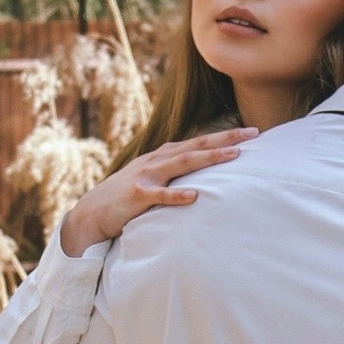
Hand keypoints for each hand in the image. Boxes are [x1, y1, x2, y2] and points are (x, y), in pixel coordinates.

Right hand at [60, 131, 254, 257]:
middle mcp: (157, 160)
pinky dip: (176, 195)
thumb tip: (201, 169)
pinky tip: (194, 196)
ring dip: (209, 158)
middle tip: (253, 133)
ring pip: (182, 163)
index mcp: (163, 156)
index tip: (252, 131)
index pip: (199, 142)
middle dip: (225, 138)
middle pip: (196, 145)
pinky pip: (159, 195)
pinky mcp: (137, 195)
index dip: (225, 135)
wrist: (91, 211)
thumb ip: (174, 171)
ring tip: (234, 155)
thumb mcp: (152, 178)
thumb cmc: (126, 196)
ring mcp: (146, 176)